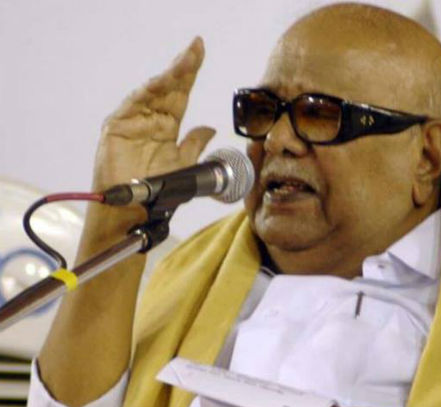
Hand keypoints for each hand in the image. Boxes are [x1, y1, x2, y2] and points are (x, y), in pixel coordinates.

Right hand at [83, 36, 214, 242]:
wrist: (136, 212)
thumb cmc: (158, 191)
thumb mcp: (184, 166)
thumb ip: (194, 145)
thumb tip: (210, 128)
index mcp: (167, 127)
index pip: (181, 95)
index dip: (190, 74)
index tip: (201, 51)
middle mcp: (150, 120)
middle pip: (169, 89)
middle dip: (183, 68)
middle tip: (197, 47)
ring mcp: (133, 121)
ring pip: (153, 93)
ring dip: (169, 76)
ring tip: (186, 61)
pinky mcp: (117, 128)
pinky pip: (134, 105)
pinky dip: (147, 93)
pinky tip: (161, 82)